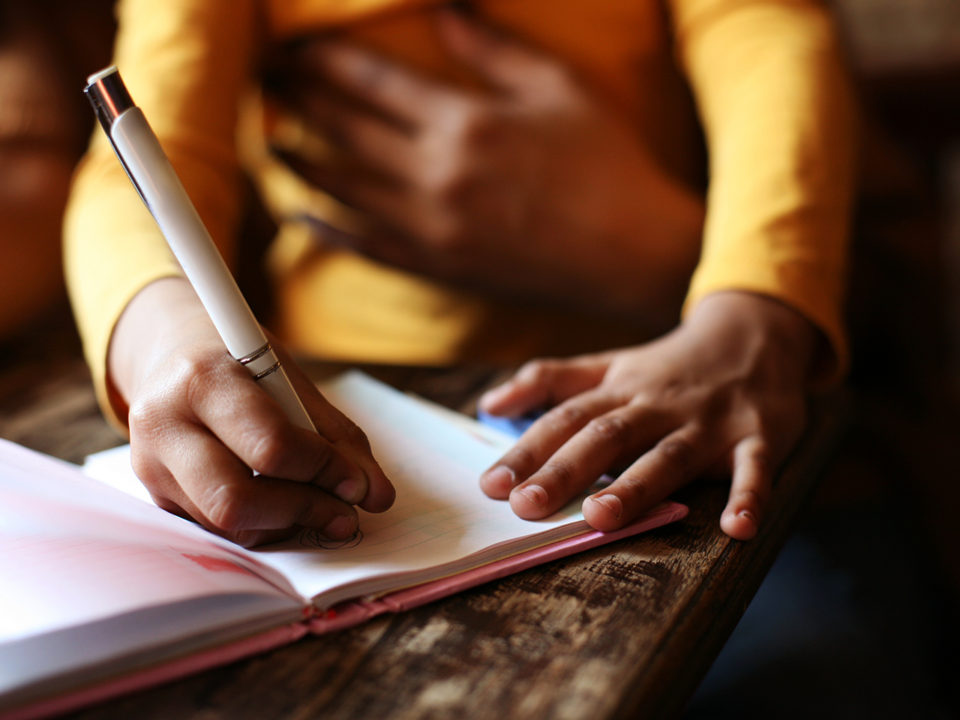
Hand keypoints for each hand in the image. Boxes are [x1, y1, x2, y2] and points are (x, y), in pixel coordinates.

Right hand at [107, 278, 394, 546]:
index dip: (322, 470)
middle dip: (302, 511)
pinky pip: (214, 528)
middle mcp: (163, 423)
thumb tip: (377, 497)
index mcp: (203, 379)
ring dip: (285, 524)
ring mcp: (148, 464)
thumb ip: (340, 438)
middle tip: (344, 512)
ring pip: (224, 523)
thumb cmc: (243, 363)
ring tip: (320, 508)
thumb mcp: (293, 381)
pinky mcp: (153, 494)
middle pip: (235, 500)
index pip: (270, 446)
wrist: (173, 352)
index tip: (356, 482)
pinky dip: (260, 525)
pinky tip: (283, 506)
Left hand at [265, 10, 702, 323]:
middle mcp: (435, 174)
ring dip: (300, 160)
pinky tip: (299, 212)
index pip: (372, 81)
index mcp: (464, 122)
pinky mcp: (436, 266)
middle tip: (269, 79)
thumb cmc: (605, 164)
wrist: (628, 252)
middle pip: (345, 129)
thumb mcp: (555, 89)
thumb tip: (440, 6)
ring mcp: (431, 226)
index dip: (325, 59)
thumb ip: (489, 49)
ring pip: (342, 189)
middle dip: (300, 98)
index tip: (295, 44)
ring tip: (271, 138)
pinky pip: (364, 246)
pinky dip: (325, 229)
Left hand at [476, 292, 819, 540]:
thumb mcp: (607, 365)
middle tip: (527, 506)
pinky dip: (750, 496)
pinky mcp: (758, 436)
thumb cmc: (666, 366)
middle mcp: (657, 405)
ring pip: (668, 455)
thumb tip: (487, 404)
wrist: (753, 334)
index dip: (527, 451)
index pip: (565, 420)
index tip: (491, 485)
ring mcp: (708, 422)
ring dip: (636, 485)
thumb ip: (549, 381)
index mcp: (618, 391)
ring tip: (601, 518)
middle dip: (565, 471)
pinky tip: (739, 528)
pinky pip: (754, 468)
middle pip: (606, 435)